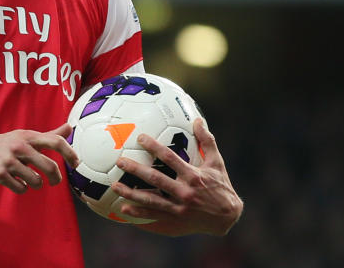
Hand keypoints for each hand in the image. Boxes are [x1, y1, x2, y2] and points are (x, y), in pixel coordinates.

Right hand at [0, 123, 78, 193]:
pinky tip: (17, 182)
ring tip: (29, 179)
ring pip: (36, 181)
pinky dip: (22, 188)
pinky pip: (21, 188)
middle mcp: (20, 147)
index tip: (76, 163)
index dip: (70, 153)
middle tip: (54, 181)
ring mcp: (9, 161)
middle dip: (55, 178)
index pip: (55, 141)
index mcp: (28, 136)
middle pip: (49, 166)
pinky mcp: (0, 174)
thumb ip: (48, 135)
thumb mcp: (25, 136)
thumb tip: (70, 127)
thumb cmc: (6, 143)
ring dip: (36, 184)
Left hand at [112, 118, 242, 235]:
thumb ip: (207, 141)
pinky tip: (124, 210)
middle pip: (156, 179)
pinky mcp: (176, 223)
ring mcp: (179, 210)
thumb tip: (197, 119)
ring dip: (132, 194)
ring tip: (116, 186)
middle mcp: (185, 193)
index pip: (170, 158)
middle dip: (136, 169)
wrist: (227, 218)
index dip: (154, 147)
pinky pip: (154, 219)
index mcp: (193, 176)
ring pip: (151, 201)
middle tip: (120, 161)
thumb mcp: (217, 162)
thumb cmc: (221, 186)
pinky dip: (139, 215)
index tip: (140, 138)